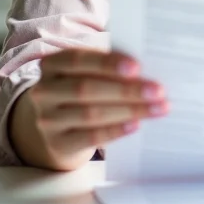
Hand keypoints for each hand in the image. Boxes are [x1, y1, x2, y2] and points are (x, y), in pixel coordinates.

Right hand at [11, 49, 168, 169]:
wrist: (59, 126)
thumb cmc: (83, 87)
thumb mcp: (88, 72)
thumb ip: (109, 67)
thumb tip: (146, 69)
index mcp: (52, 65)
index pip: (79, 60)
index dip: (108, 63)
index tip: (137, 67)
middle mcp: (44, 91)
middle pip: (87, 89)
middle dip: (127, 89)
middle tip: (158, 90)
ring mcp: (48, 120)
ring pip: (91, 113)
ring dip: (129, 110)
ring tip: (157, 108)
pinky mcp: (58, 144)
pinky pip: (90, 137)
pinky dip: (115, 130)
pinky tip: (136, 124)